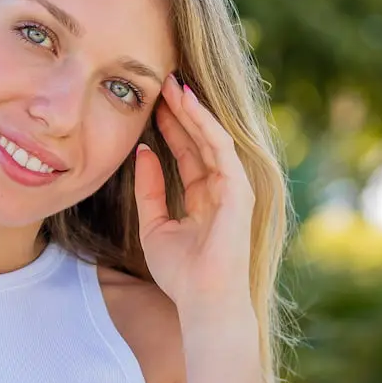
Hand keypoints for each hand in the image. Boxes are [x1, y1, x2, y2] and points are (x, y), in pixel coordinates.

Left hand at [132, 73, 256, 322]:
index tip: (150, 104)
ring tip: (170, 83)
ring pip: (211, 137)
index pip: (188, 153)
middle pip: (200, 140)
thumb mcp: (154, 225)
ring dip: (191, 110)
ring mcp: (233, 187)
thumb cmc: (181, 274)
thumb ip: (150, 189)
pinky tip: (185, 104)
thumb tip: (142, 152)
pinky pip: (219, 147)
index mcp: (205, 199)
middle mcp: (222, 189)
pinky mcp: (239, 189)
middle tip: (161, 81)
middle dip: (181, 110)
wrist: (203, 301)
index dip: (171, 127)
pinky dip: (203, 124)